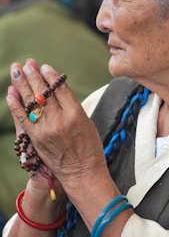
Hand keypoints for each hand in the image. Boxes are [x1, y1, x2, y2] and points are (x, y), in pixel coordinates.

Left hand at [7, 59, 107, 195]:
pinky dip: (15, 105)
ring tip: (16, 70)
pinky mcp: (36, 139)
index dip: (51, 76)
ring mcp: (46, 130)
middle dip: (33, 76)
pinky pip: (23, 119)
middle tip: (27, 63)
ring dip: (21, 84)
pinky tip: (10, 93)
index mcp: (76, 114)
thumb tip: (58, 89)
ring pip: (31, 102)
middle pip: (43, 93)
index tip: (44, 66)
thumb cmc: (89, 147)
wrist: (82, 172)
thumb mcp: (87, 122)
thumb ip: (72, 105)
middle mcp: (60, 120)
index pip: (60, 89)